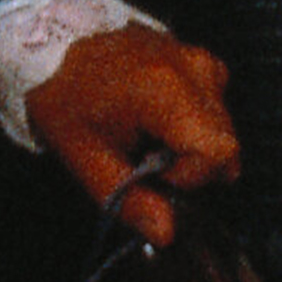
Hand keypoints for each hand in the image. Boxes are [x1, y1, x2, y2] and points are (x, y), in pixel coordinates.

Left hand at [26, 24, 239, 246]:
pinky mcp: (200, 58)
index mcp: (167, 90)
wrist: (55, 48)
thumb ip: (129, 200)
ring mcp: (199, 59)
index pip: (219, 153)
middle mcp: (194, 68)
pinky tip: (160, 117)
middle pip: (226, 142)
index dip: (190, 175)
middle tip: (147, 155)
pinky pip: (216, 104)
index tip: (151, 169)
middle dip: (193, 163)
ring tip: (150, 134)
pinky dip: (196, 121)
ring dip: (195, 143)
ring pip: (224, 126)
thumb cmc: (66, 101)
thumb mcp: (84, 158)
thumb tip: (167, 233)